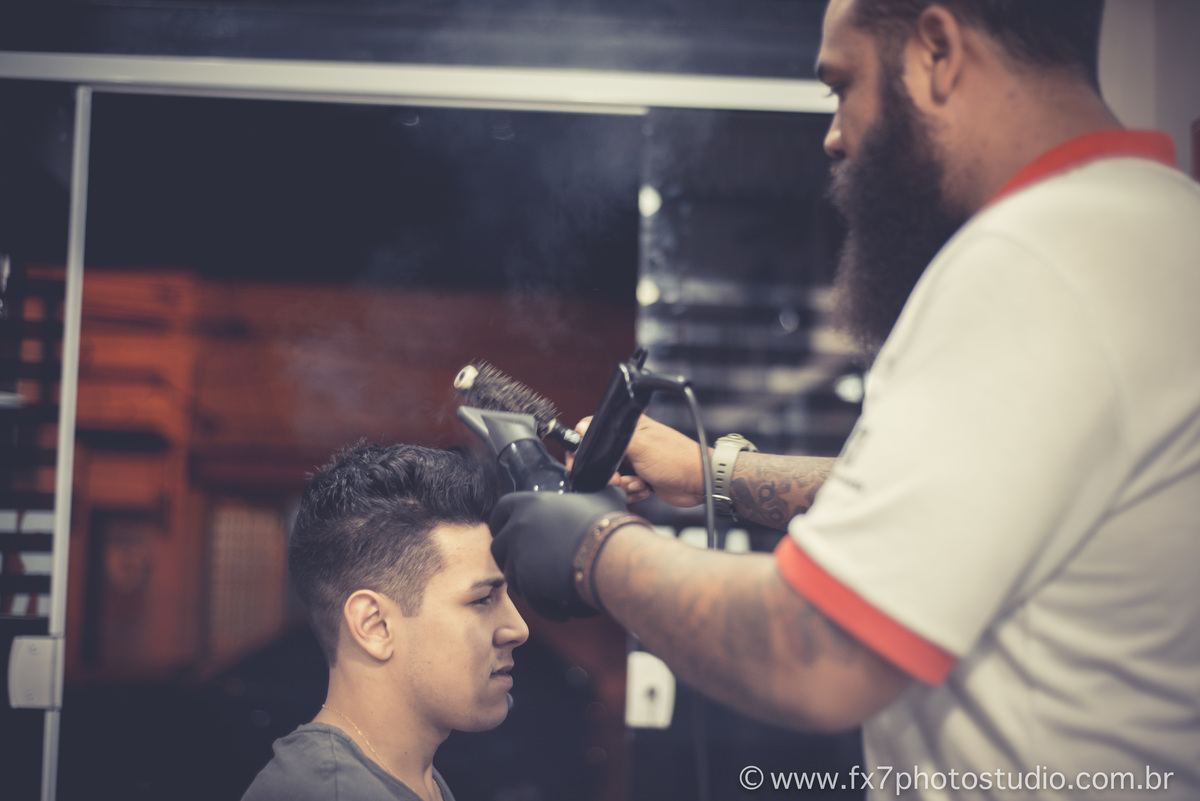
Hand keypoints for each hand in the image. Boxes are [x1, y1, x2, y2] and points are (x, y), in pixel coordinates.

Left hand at [490, 487, 630, 619]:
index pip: (501, 509)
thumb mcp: (604, 498)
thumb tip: (615, 487)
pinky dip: (546, 607)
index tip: (507, 531)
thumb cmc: (608, 524)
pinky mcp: (528, 583)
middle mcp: (518, 527)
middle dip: (510, 558)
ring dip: (527, 585)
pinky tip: (562, 612)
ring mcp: (520, 556)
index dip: (502, 521)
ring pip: (512, 576)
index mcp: (530, 503)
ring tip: (549, 592)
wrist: (611, 554)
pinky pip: (531, 600)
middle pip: (499, 546)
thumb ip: (600, 492)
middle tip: (530, 568)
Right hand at [572, 415, 705, 507]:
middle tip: (619, 478)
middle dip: (608, 474)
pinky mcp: (640, 479)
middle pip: (601, 460)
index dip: (586, 449)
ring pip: (611, 477)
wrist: (699, 484)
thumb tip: (584, 428)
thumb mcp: (641, 447)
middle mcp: (630, 443)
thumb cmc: (678, 460)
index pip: (596, 433)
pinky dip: (631, 492)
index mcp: (629, 427)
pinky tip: (645, 489)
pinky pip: (624, 489)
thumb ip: (613, 439)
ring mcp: (635, 462)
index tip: (586, 464)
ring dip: (622, 486)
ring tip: (639, 483)